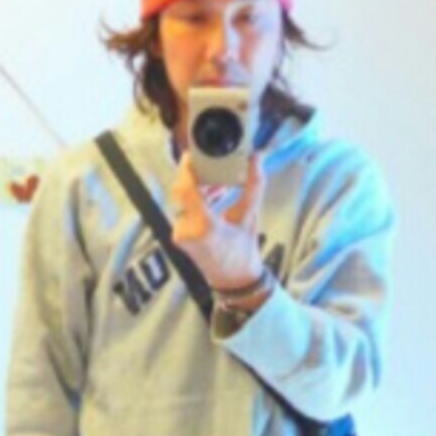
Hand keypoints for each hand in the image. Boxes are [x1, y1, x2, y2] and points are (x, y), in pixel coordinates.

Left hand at [169, 152, 266, 289]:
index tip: (193, 154)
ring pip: (181, 200)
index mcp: (203, 225)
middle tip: (208, 162)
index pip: (185, 188)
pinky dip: (195, 199)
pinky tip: (211, 194)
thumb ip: (253, 185)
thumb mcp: (250, 216)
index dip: (186, 169)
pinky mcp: (179, 235)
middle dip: (193, 175)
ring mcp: (180, 234)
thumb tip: (256, 157)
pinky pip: (183, 210)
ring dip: (195, 187)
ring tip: (215, 179)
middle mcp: (186, 229)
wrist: (234, 280)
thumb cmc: (243, 251)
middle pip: (180, 191)